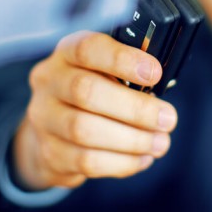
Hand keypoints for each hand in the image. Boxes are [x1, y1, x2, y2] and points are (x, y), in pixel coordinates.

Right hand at [12, 31, 177, 189]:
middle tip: (167, 119)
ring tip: (159, 143)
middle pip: (85, 91)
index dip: (122, 60)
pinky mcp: (49, 152)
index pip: (87, 48)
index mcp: (67, 53)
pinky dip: (121, 162)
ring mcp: (44, 118)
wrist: (55, 130)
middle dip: (135, 108)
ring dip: (131, 140)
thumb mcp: (106, 71)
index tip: (154, 73)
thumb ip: (129, 73)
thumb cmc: (94, 92)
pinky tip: (142, 158)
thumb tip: (162, 87)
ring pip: (84, 131)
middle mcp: (49, 81)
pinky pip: (86, 161)